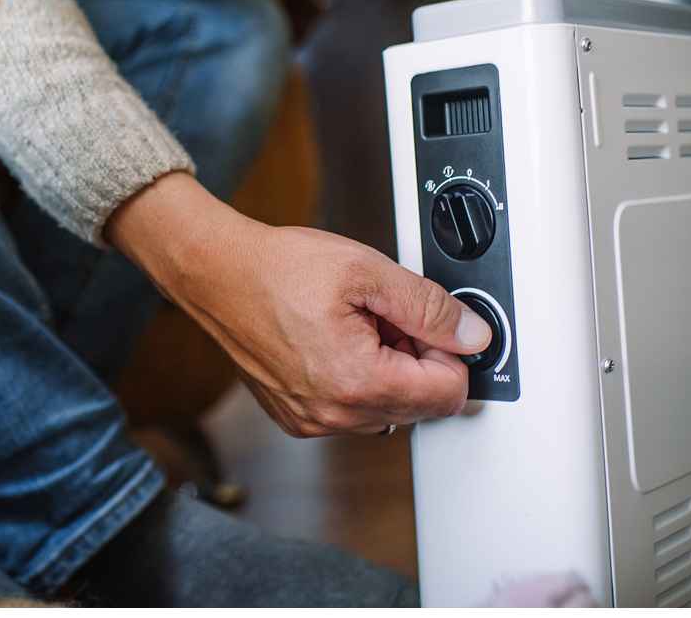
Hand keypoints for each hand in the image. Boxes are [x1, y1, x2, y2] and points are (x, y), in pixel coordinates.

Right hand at [105, 173, 490, 436]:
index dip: (447, 351)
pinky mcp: (296, 417)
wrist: (216, 273)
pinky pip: (351, 410)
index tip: (425, 321)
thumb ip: (429, 308)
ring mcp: (312, 421)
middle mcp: (334, 415)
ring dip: (385, 370)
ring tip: (353, 325)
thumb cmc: (277, 269)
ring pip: (386, 408)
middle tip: (382, 316)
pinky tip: (331, 340)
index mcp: (357, 382)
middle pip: (419, 406)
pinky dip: (355, 378)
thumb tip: (473, 336)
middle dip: (415, 360)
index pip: (448, 394)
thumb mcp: (367, 271)